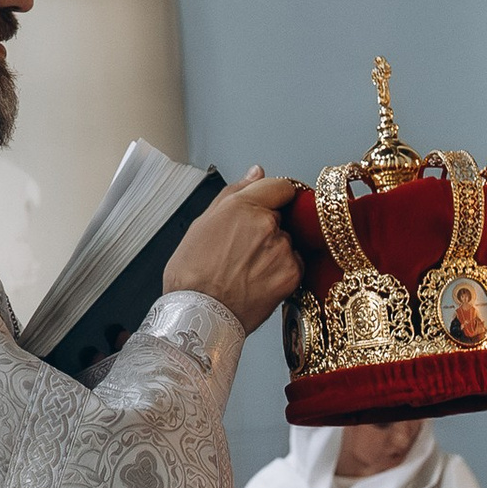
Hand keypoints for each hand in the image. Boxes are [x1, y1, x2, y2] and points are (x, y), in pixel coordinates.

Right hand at [166, 167, 302, 328]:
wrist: (198, 314)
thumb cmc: (192, 273)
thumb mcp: (204, 223)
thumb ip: (236, 192)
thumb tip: (256, 172)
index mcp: (244, 206)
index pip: (280, 186)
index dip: (274, 196)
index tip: (270, 205)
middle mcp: (267, 225)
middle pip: (281, 217)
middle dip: (268, 228)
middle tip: (243, 248)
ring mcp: (282, 250)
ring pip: (287, 242)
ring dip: (274, 251)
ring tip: (246, 269)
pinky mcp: (292, 274)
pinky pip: (294, 264)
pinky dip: (281, 270)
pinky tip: (258, 281)